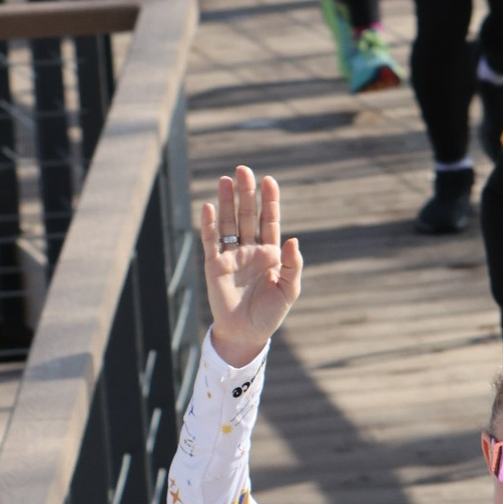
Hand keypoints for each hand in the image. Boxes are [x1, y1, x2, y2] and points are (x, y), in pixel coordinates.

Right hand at [197, 162, 304, 365]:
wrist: (246, 334)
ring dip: (227, 202)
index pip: (269, 220)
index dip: (269, 201)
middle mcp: (250, 249)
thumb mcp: (289, 290)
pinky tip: (210, 206)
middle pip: (247, 215)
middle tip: (244, 170)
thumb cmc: (270, 313)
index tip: (269, 180)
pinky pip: (211, 240)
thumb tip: (293, 240)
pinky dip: (210, 224)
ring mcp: (231, 255)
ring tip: (226, 179)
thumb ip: (292, 265)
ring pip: (229, 223)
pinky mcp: (214, 265)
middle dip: (246, 193)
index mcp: (270, 253)